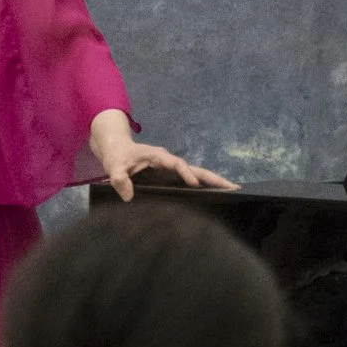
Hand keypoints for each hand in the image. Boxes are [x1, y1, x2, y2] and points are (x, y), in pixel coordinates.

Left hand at [90, 109, 235, 200]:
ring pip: (197, 174)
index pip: (175, 163)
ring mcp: (173, 169)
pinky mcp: (173, 176)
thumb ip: (119, 180)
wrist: (118, 149)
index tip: (194, 183)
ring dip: (213, 182)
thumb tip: (128, 196)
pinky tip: (216, 195)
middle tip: (232, 187)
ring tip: (233, 191)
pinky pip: (191, 180)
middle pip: (195, 168)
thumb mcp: (113, 168)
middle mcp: (169, 161)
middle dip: (212, 178)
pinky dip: (204, 186)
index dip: (185, 172)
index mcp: (157, 156)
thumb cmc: (117, 158)